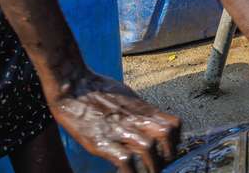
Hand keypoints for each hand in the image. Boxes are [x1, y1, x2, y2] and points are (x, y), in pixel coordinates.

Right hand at [48, 70, 180, 172]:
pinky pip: (124, 160)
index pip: (173, 125)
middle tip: (161, 166)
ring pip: (149, 148)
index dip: (175, 141)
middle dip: (167, 155)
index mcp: (142, 109)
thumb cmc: (97, 90)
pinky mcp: (101, 141)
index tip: (170, 152)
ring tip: (147, 172)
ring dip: (151, 165)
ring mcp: (118, 130)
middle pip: (166, 136)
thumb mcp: (127, 97)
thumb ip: (140, 111)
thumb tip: (150, 123)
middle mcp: (134, 118)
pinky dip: (130, 171)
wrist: (73, 86)